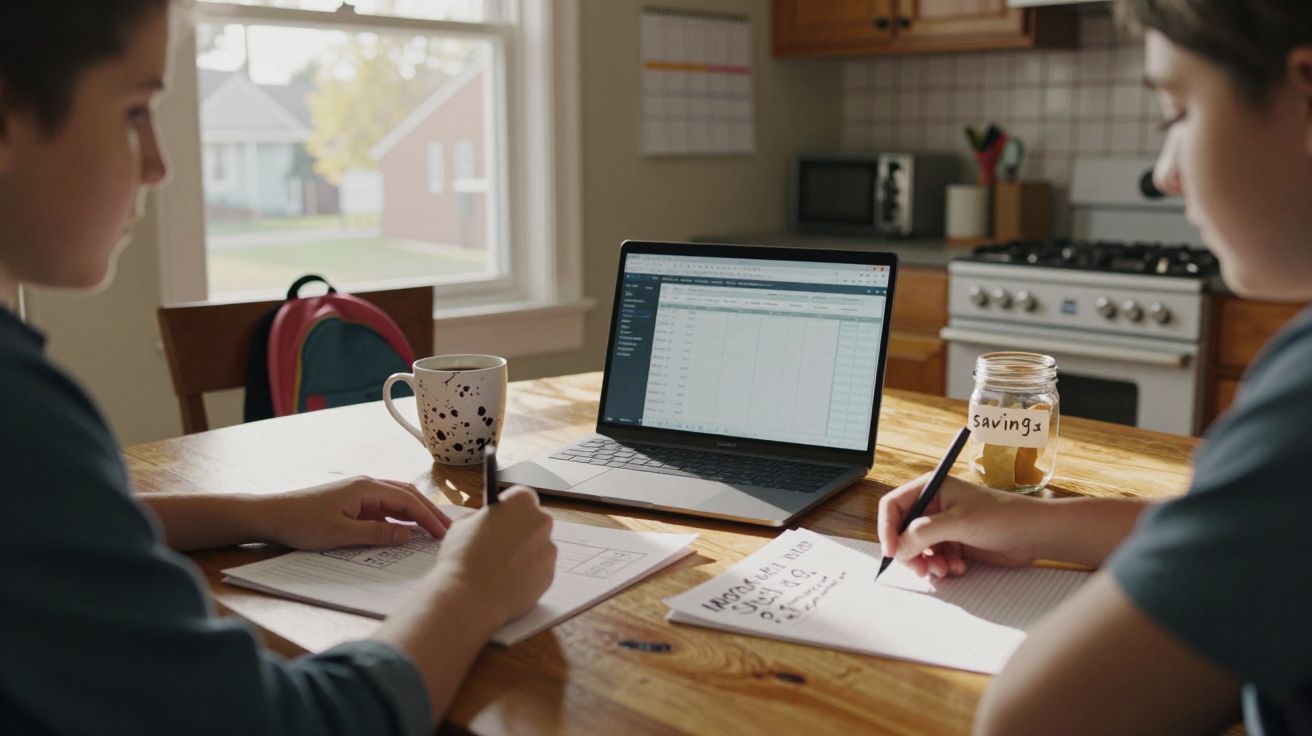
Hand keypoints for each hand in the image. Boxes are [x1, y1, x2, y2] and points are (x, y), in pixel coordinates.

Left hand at [256, 476, 451, 549]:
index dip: (429, 517)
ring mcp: (359, 492)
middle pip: (407, 495)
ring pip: (397, 499)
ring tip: (432, 529)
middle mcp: (366, 484)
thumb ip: (378, 534)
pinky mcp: (352, 501)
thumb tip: (409, 535)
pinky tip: (405, 530)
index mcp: (366, 488)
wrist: (272, 515)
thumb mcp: (342, 534)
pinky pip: (384, 507)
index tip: (444, 533)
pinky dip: (399, 516)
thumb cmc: (303, 524)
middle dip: (429, 512)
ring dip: (416, 513)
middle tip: (447, 530)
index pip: (408, 501)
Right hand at [430, 485, 555, 626]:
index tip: (502, 517)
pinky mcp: (550, 575)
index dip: (510, 508)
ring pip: (538, 547)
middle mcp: (541, 522)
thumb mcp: (462, 524)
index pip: (522, 496)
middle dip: (519, 530)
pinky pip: (539, 570)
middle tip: (499, 545)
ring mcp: (549, 549)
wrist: (469, 599)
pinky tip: (506, 582)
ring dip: (524, 554)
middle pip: (534, 521)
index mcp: (521, 502)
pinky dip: (527, 575)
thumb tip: (487, 520)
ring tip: (499, 568)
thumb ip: (480, 517)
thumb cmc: (462, 559)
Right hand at [878, 473, 1041, 578]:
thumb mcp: (958, 522)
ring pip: (918, 548)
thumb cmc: (1002, 516)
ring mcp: (944, 525)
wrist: (1034, 534)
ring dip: (927, 562)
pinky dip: (942, 565)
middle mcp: (934, 506)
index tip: (892, 551)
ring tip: (944, 569)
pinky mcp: (955, 542)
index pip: (893, 506)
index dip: (887, 528)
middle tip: (920, 569)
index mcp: (931, 488)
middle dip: (909, 552)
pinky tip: (958, 566)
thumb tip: (899, 547)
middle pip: (903, 531)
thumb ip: (923, 533)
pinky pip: (935, 557)